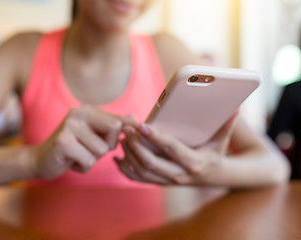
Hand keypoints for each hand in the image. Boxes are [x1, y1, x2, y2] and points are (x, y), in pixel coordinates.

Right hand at [32, 105, 135, 179]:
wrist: (41, 160)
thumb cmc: (73, 149)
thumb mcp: (94, 136)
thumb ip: (111, 126)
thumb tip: (135, 118)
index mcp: (87, 110)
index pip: (118, 119)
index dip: (129, 130)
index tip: (139, 133)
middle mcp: (78, 113)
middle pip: (114, 129)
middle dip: (107, 146)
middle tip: (91, 149)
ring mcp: (69, 126)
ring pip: (101, 149)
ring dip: (93, 159)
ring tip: (78, 155)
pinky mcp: (63, 142)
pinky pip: (88, 161)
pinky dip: (82, 167)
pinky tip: (71, 162)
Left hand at [115, 116, 236, 185]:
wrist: (214, 178)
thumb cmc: (216, 154)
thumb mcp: (222, 140)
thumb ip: (225, 124)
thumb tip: (235, 107)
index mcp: (194, 163)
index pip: (171, 149)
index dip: (155, 137)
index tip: (142, 125)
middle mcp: (180, 176)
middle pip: (151, 163)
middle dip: (136, 146)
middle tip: (126, 130)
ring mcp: (168, 182)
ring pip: (142, 172)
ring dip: (129, 155)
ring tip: (122, 138)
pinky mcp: (160, 184)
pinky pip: (139, 180)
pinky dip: (125, 170)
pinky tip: (118, 158)